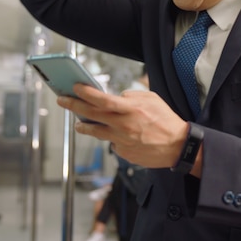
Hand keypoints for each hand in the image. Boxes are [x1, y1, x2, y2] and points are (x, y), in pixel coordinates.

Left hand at [57, 84, 188, 168]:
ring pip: (96, 132)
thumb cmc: (167, 121)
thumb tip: (118, 97)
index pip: (102, 99)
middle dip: (73, 106)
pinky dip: (112, 138)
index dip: (86, 93)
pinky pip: (113, 143)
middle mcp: (123, 125)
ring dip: (84, 126)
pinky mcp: (124, 153)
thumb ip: (132, 96)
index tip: (75, 87)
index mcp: (131, 109)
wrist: (178, 146)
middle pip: (92, 114)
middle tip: (62, 100)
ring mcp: (122, 141)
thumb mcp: (152, 99)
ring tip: (78, 124)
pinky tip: (118, 136)